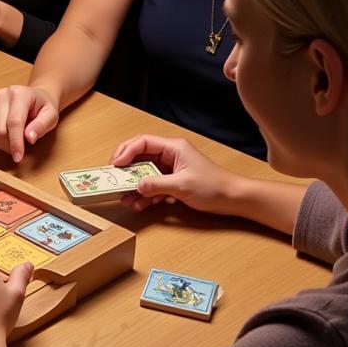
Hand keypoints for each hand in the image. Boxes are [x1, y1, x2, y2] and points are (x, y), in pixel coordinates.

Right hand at [0, 85, 59, 162]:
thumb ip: (42, 126)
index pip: (13, 122)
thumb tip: (30, 138)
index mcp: (19, 94)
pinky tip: (6, 138)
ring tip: (15, 141)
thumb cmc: (43, 106)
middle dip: (9, 145)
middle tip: (21, 148)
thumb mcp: (51, 115)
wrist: (35, 97)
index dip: (15, 142)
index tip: (18, 157)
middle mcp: (1, 95)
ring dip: (2, 144)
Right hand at [111, 134, 237, 213]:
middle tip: (114, 178)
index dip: (126, 151)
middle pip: (140, 157)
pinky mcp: (173, 182)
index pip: (143, 142)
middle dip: (127, 169)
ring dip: (134, 185)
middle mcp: (170, 155)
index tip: (116, 165)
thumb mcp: (181, 185)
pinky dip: (145, 194)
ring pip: (145, 173)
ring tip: (124, 197)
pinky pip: (153, 185)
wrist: (234, 199)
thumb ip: (156, 184)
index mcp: (173, 148)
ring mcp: (171, 169)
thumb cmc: (214, 186)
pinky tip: (139, 204)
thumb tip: (137, 186)